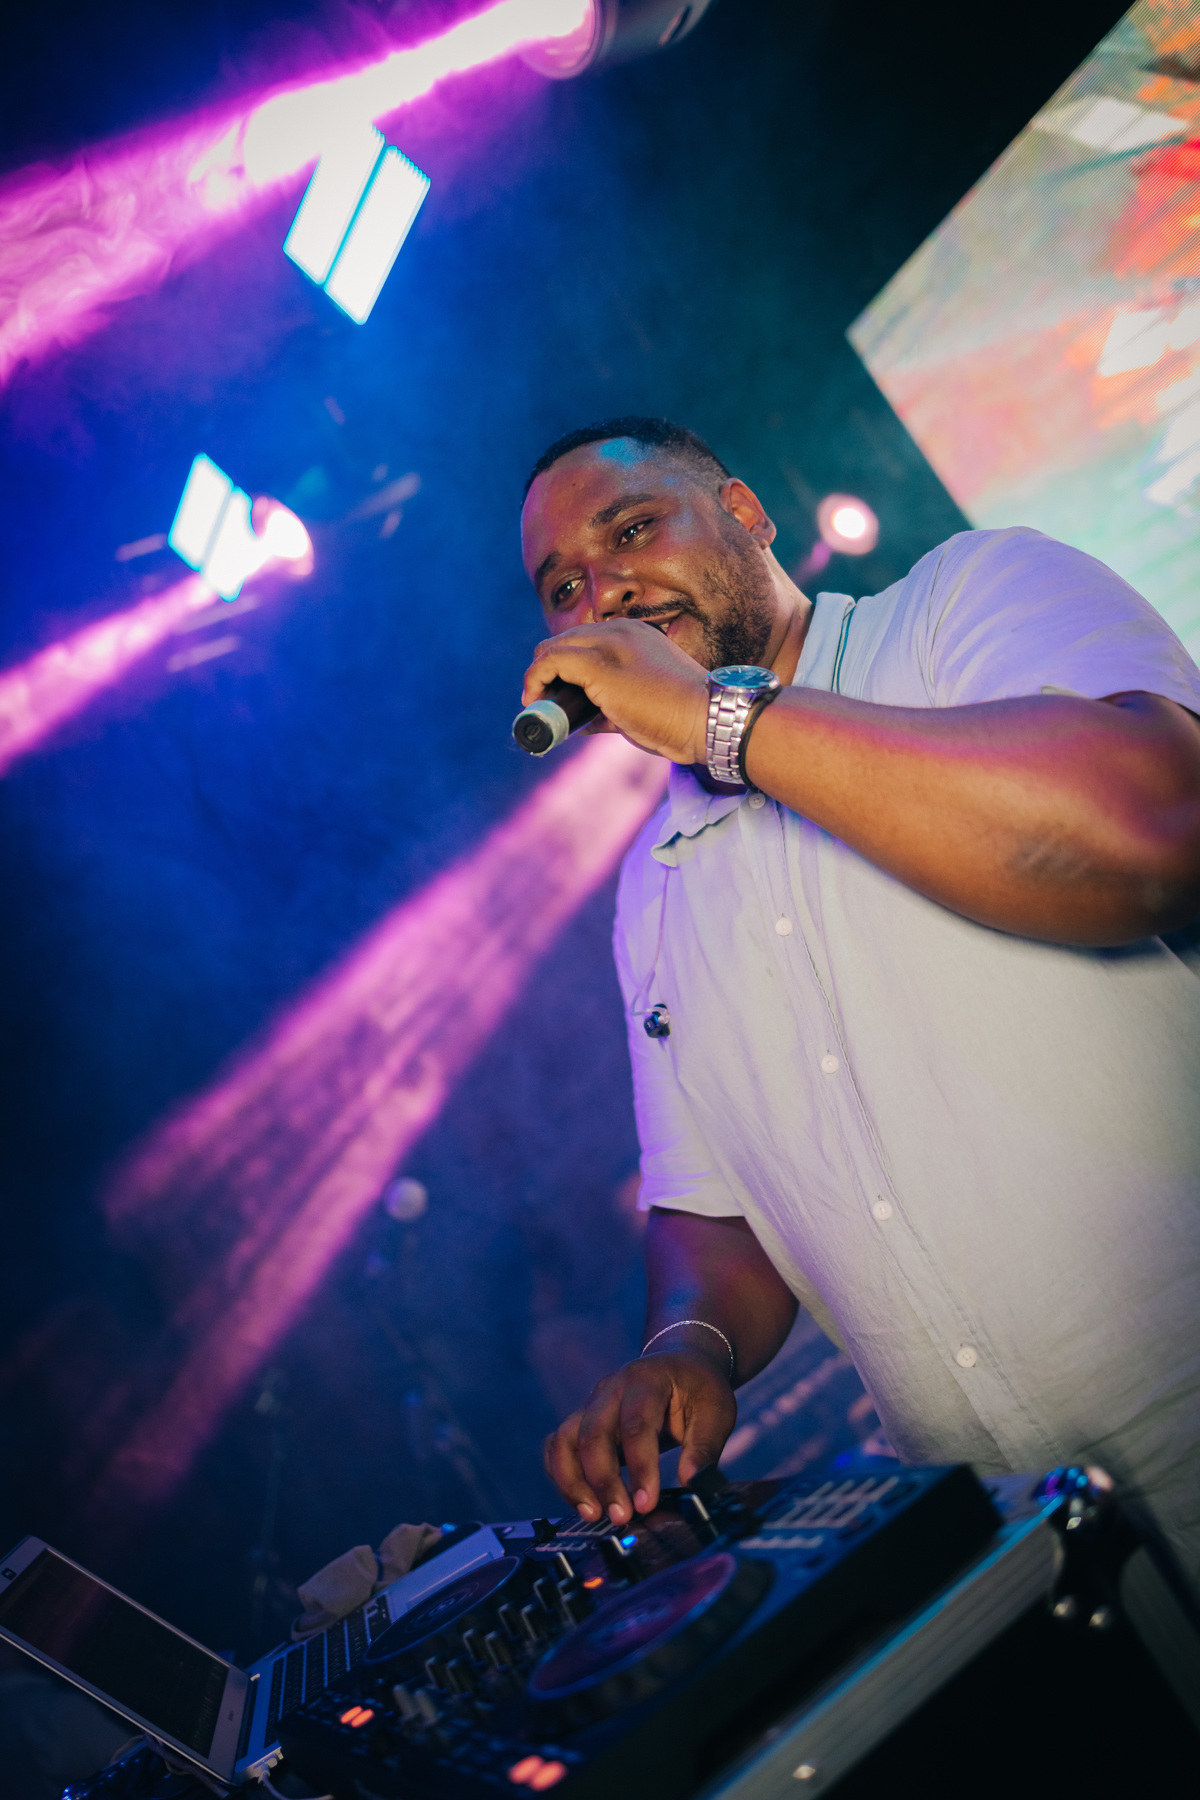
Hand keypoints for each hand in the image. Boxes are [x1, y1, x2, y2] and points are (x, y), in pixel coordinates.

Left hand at [521, 617, 708, 763]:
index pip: (583, 641)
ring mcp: (607, 645)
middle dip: (546, 673)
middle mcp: (618, 632)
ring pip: (552, 650)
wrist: (707, 718)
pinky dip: (535, 681)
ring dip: (537, 679)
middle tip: (544, 704)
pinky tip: (535, 703)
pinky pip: (550, 663)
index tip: (558, 697)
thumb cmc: (681, 718)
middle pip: (562, 642)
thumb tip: (584, 721)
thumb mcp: (643, 702)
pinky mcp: (598, 665)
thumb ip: (612, 704)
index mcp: (633, 635)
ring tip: (537, 708)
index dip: (563, 668)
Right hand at [543, 1351, 736, 1523]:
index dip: (640, 1468)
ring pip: (565, 1440)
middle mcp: (611, 1388)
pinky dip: (562, 1475)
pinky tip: (582, 1502)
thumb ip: (704, 1448)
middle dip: (603, 1480)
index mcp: (647, 1381)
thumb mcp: (716, 1412)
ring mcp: (592, 1403)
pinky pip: (558, 1446)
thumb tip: (693, 1485)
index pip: (637, 1425)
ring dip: (573, 1481)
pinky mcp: (583, 1419)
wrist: (680, 1363)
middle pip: (592, 1433)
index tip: (646, 1504)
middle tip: (621, 1517)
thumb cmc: (698, 1389)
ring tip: (593, 1514)